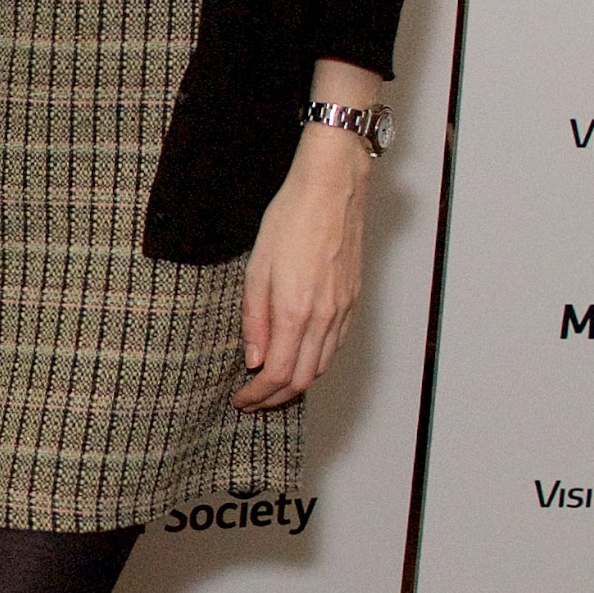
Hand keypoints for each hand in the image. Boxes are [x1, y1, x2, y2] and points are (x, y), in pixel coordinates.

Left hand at [235, 126, 370, 408]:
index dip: (258, 394)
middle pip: (303, 379)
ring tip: (271, 386)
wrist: (332, 192)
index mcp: (296, 310)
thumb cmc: (290, 220)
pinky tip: (299, 359)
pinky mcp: (352, 302)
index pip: (278, 374)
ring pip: (322, 367)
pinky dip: (316, 364)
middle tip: (252, 400)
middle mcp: (325, 318)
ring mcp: (343, 312)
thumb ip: (254, 317)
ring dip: (296, 384)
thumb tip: (254, 359)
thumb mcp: (256, 266)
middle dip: (275, 398)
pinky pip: (335, 347)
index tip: (241, 400)